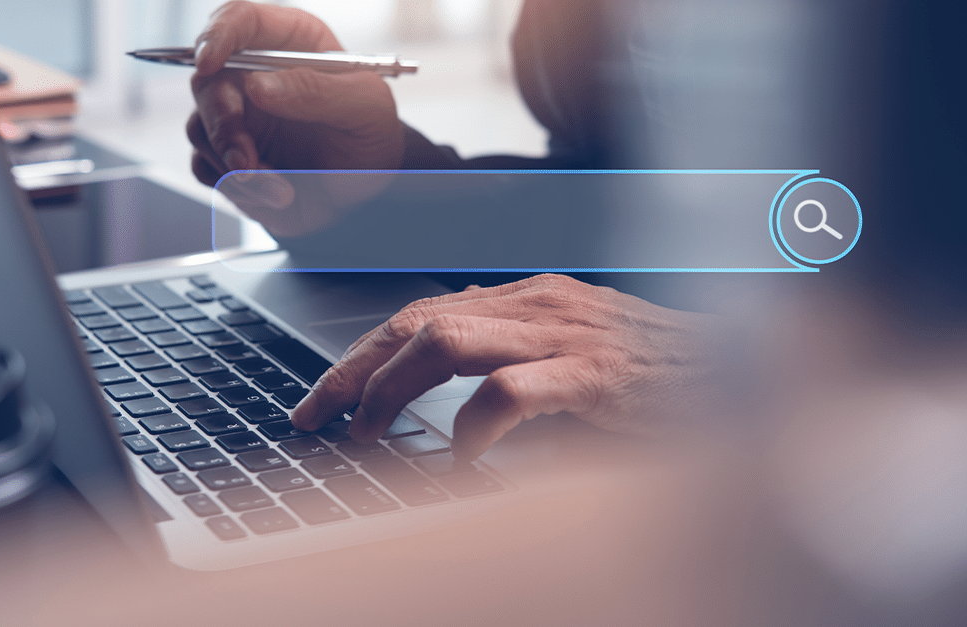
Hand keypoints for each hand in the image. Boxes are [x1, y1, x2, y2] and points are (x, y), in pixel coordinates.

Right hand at [187, 1, 404, 236]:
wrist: (366, 193)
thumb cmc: (370, 136)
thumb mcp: (366, 108)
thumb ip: (317, 91)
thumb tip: (257, 85)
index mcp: (290, 42)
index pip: (240, 20)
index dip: (218, 35)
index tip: (210, 62)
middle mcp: (253, 73)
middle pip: (206, 80)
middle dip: (222, 125)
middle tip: (247, 162)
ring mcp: (237, 116)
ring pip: (201, 129)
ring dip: (237, 167)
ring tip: (286, 191)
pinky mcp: (228, 154)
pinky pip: (207, 167)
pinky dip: (238, 187)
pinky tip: (278, 195)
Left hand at [290, 274, 725, 459]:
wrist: (750, 373)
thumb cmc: (657, 381)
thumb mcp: (570, 366)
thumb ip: (508, 373)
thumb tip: (442, 413)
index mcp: (527, 299)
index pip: (418, 314)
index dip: (360, 356)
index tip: (321, 401)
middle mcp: (535, 303)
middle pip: (412, 321)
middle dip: (352, 372)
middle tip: (312, 419)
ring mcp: (562, 332)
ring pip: (441, 340)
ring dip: (390, 392)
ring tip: (368, 437)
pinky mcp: (592, 373)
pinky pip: (507, 393)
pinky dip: (470, 430)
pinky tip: (459, 465)